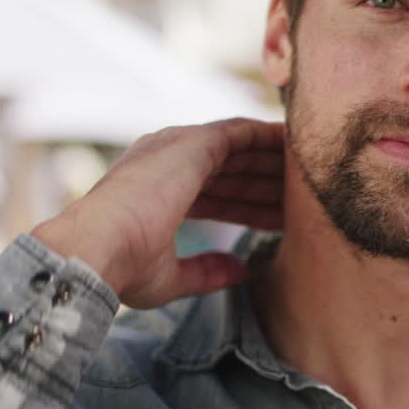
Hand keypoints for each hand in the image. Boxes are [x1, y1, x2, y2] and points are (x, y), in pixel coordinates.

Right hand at [31, 118, 284, 308]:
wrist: (97, 250)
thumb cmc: (121, 268)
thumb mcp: (170, 276)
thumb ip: (206, 270)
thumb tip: (240, 270)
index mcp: (155, 192)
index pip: (213, 194)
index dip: (247, 207)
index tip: (278, 222)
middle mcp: (165, 162)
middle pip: (230, 170)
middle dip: (266, 184)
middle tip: (305, 197)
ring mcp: (178, 147)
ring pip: (240, 149)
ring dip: (273, 161)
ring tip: (311, 171)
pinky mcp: (194, 141)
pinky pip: (243, 132)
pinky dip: (269, 137)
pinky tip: (297, 146)